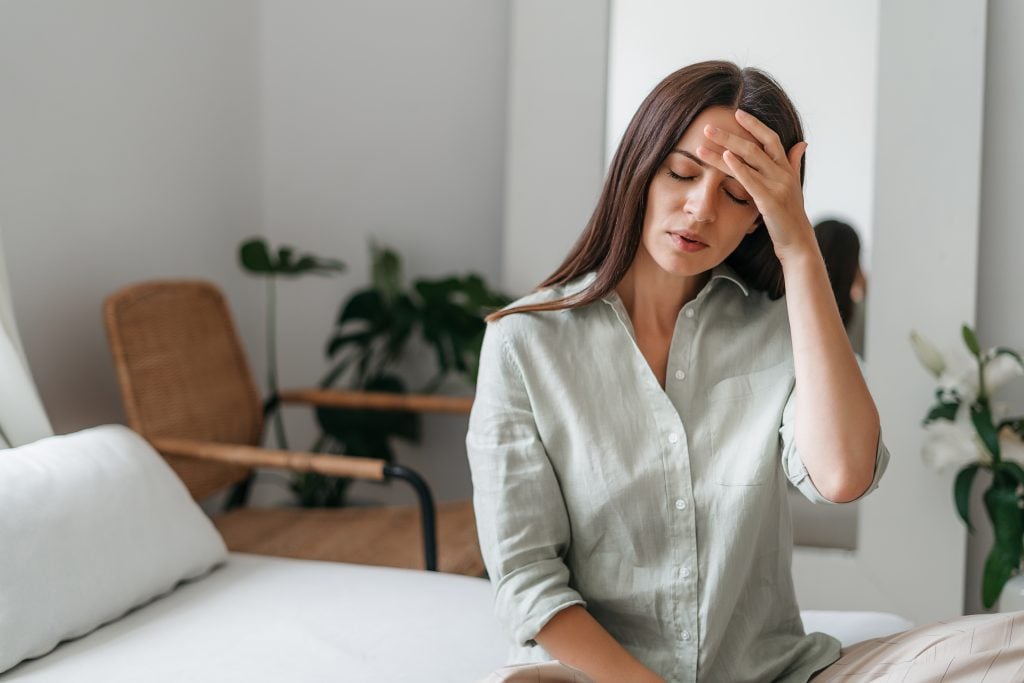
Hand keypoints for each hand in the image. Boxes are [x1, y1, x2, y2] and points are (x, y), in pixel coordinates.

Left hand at [696, 109, 813, 261]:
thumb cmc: (790, 217)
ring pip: (749, 159)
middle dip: (730, 134)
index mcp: (786, 169)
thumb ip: (793, 164)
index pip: (771, 139)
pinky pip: (751, 180)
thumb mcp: (793, 187)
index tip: (737, 113)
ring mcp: (777, 186)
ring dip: (724, 148)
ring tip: (704, 141)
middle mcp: (783, 173)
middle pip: (755, 145)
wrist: (798, 242)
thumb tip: (802, 144)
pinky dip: (737, 167)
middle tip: (708, 126)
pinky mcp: (769, 201)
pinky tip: (724, 158)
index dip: (754, 124)